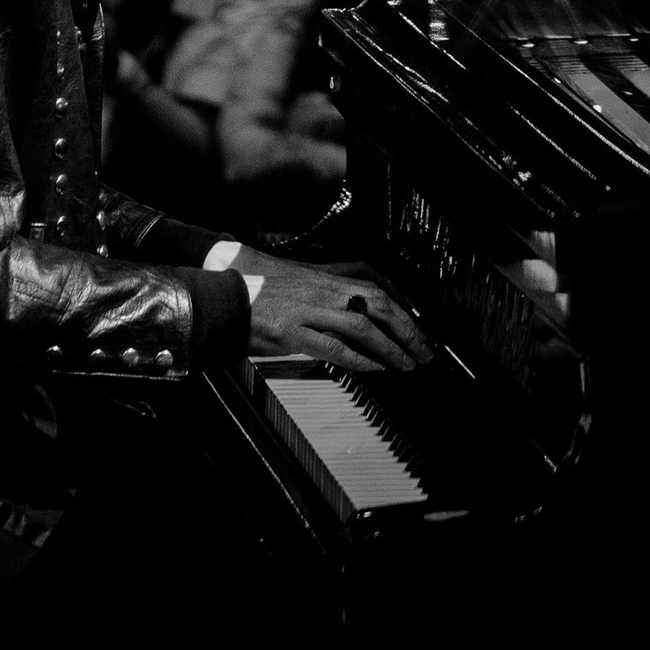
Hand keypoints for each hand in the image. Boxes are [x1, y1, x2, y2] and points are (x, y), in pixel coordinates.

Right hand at [247, 255, 431, 379]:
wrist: (226, 295)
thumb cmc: (262, 292)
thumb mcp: (301, 288)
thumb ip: (328, 299)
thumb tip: (357, 318)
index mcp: (326, 281)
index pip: (376, 293)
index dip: (402, 312)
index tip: (418, 331)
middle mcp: (323, 292)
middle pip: (377, 306)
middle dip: (405, 330)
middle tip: (423, 351)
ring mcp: (308, 311)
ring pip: (361, 326)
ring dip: (388, 347)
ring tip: (405, 364)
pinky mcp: (292, 331)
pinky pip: (331, 346)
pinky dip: (356, 358)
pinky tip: (372, 368)